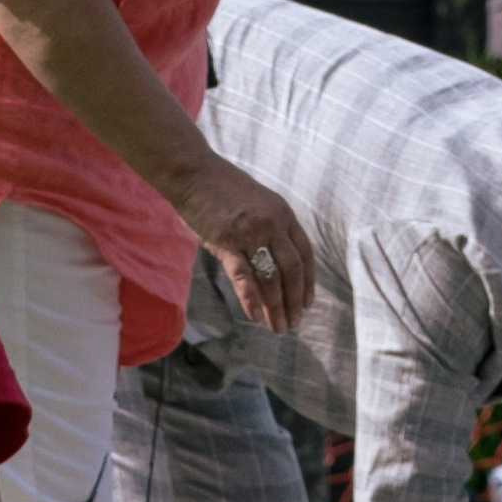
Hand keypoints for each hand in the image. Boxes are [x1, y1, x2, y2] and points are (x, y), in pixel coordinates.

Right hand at [181, 156, 312, 333]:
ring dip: (276, 307)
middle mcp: (273, 224)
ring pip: (271, 278)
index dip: (308, 281)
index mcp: (283, 213)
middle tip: (294, 323)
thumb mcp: (257, 202)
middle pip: (293, 270)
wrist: (193, 173)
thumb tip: (274, 259)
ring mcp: (251, 234)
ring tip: (278, 328)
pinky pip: (244, 277)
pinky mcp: (227, 243)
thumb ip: (269, 226)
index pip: (305, 253)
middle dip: (294, 301)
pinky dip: (251, 299)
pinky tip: (256, 317)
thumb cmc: (221, 188)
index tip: (307, 303)